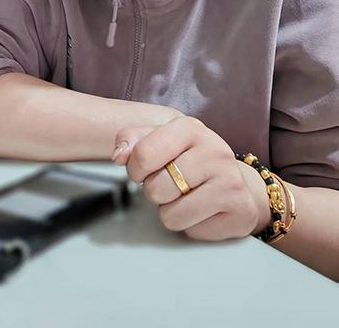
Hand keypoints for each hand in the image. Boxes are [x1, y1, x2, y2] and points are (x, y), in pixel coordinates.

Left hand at [112, 117, 270, 240]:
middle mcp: (214, 151)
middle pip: (155, 188)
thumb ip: (134, 140)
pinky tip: (204, 211)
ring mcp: (230, 181)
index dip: (135, 169)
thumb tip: (119, 155)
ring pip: (171, 216)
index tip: (144, 170)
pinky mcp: (239, 211)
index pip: (143, 154)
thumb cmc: (193, 161)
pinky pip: (192, 231)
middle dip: (155, 191)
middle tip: (171, 184)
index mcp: (190, 128)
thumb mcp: (162, 139)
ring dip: (171, 211)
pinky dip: (191, 225)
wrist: (240, 185)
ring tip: (187, 197)